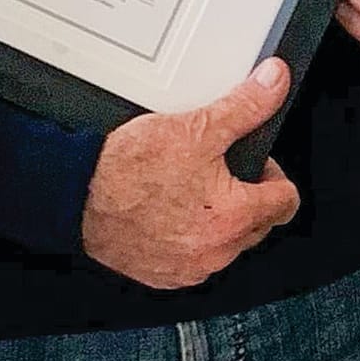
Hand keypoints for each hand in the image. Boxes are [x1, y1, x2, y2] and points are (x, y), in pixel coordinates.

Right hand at [80, 57, 300, 288]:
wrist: (74, 194)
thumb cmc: (127, 168)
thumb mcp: (195, 127)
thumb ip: (245, 107)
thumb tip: (274, 84)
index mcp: (231, 218)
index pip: (285, 201)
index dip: (273, 174)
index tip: (256, 162)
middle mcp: (214, 253)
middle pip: (258, 223)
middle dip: (247, 194)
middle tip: (217, 168)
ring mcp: (188, 269)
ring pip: (227, 241)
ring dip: (219, 217)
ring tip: (190, 186)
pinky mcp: (163, 276)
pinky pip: (194, 257)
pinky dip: (190, 236)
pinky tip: (170, 209)